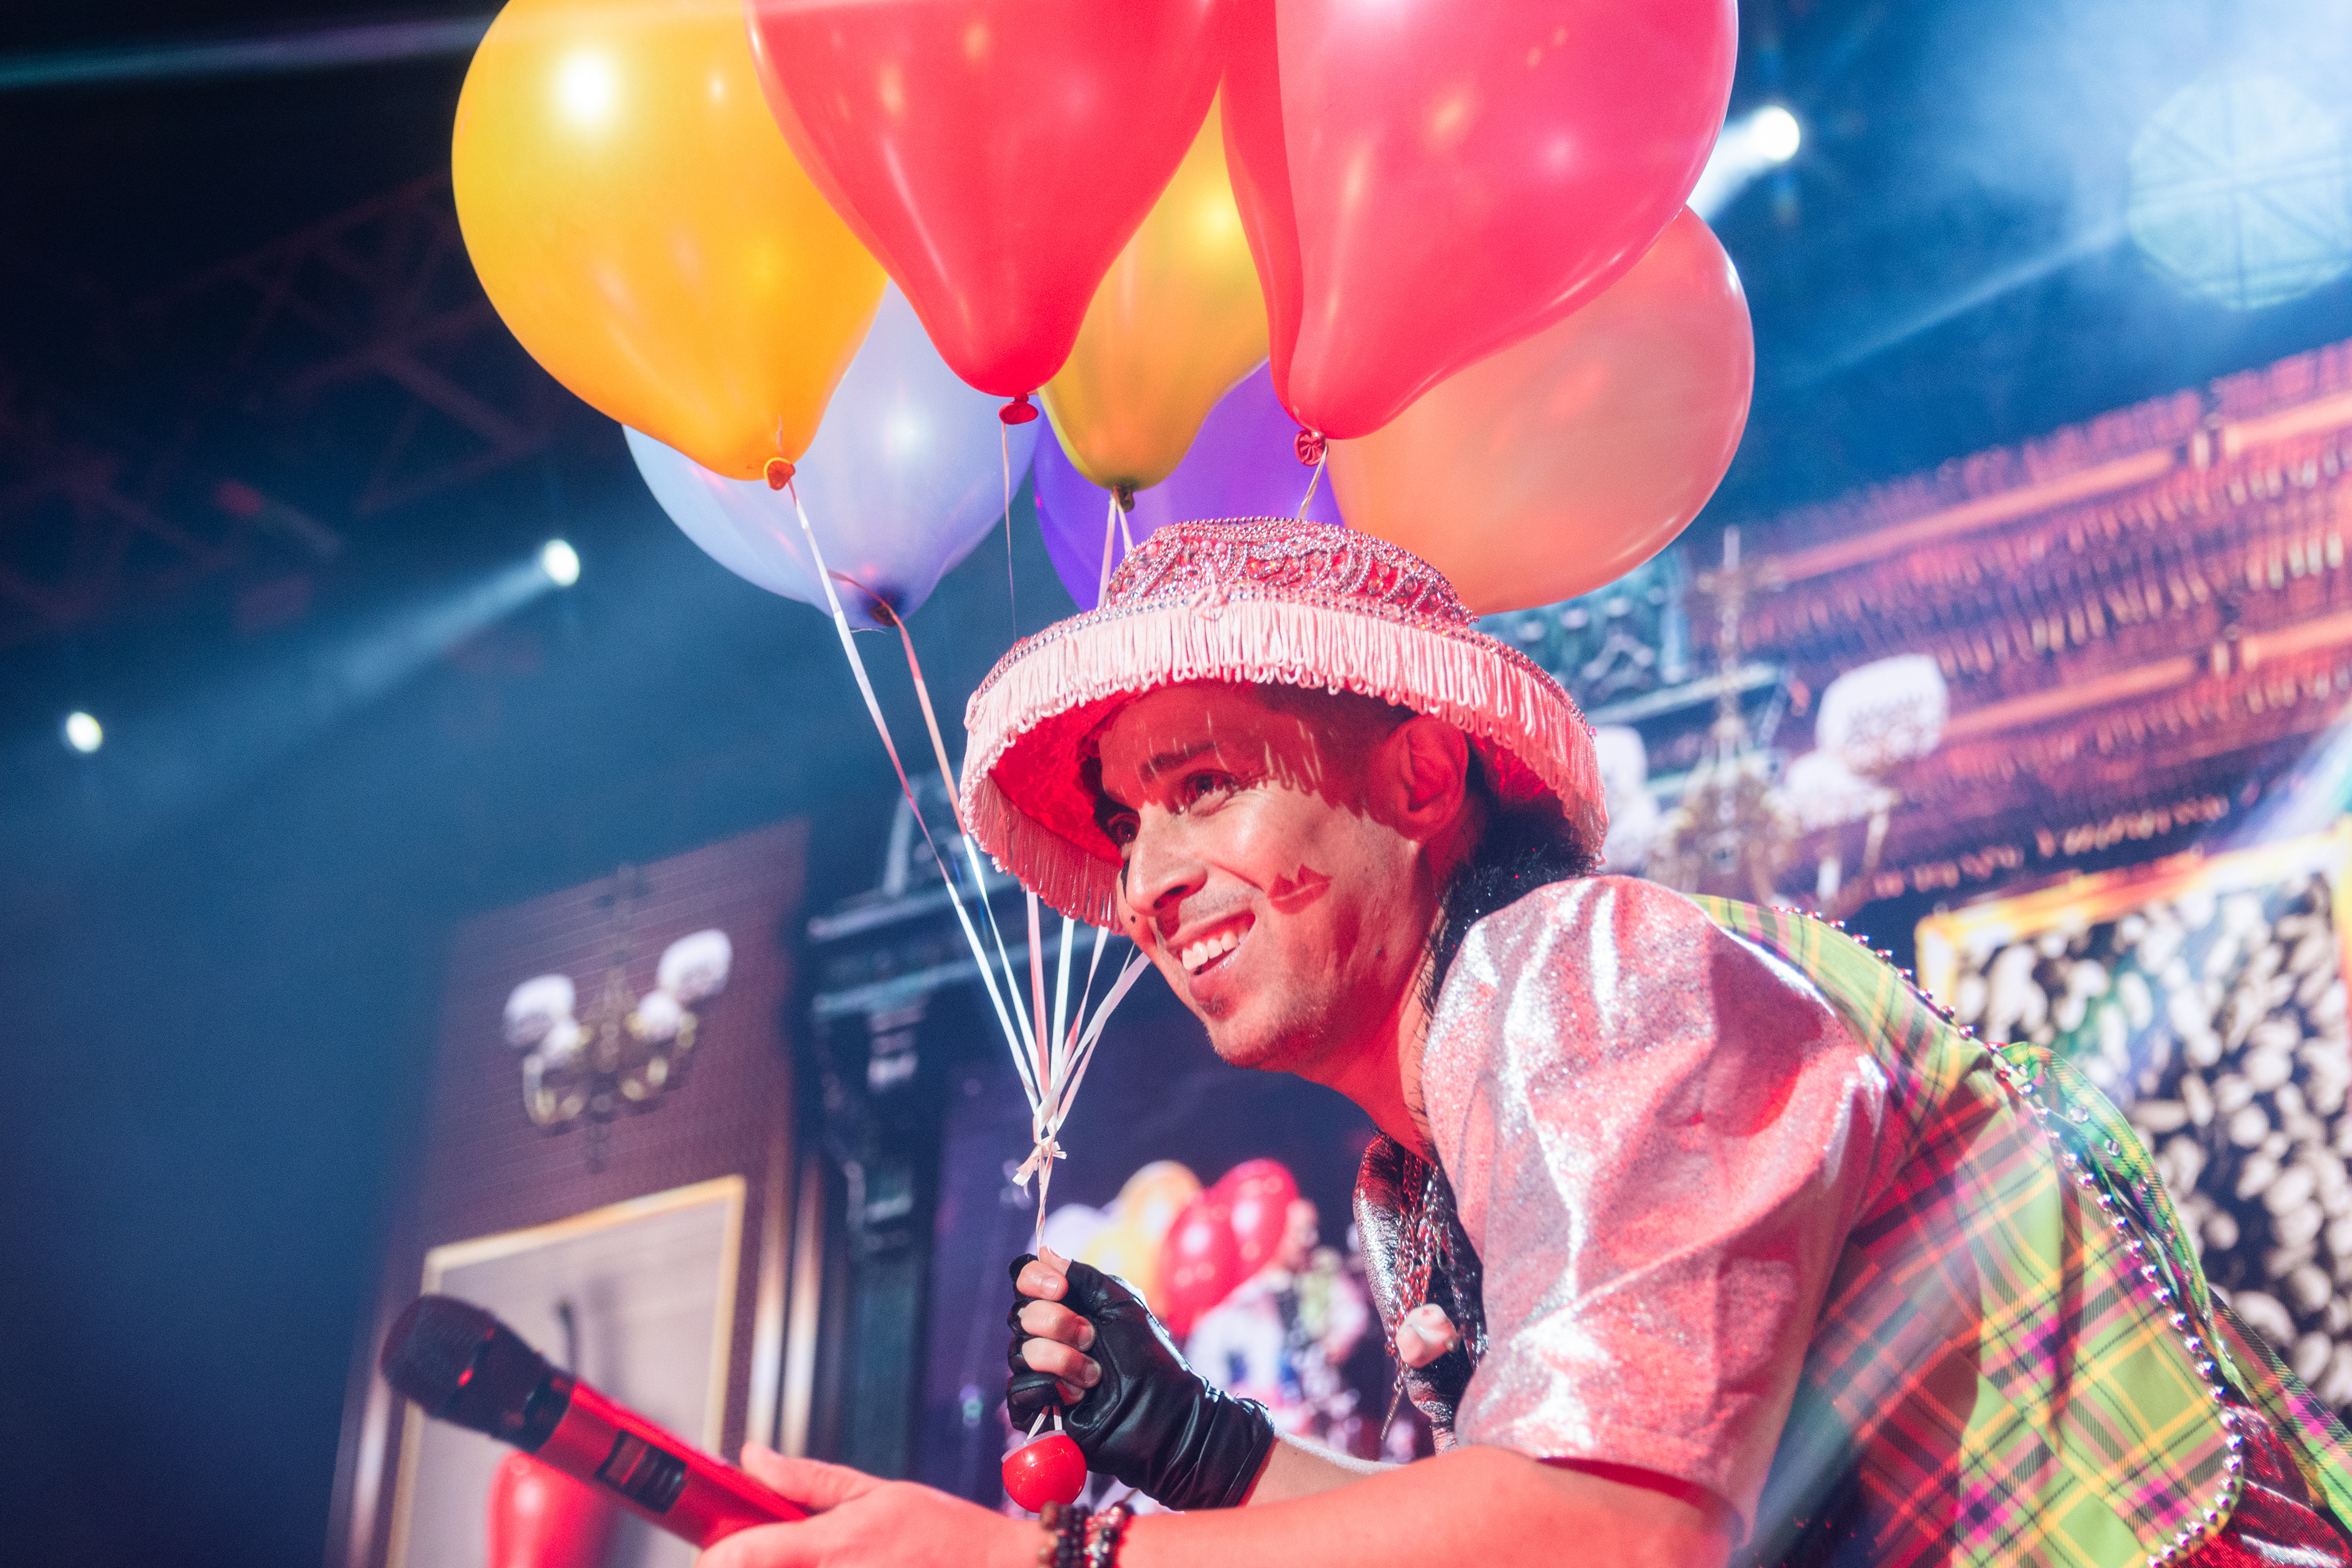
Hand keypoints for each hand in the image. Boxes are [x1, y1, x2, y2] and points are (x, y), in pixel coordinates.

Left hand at [700, 1447, 1031, 1567]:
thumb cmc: (942, 1532)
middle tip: (758, 1555)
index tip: (710, 1550)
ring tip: (800, 1559)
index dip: (715, 1555)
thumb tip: (754, 1456)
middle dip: (746, 1565)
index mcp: (834, 1544)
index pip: (746, 1554)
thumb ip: (807, 1480)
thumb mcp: (875, 1492)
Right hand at [1005, 1250, 1275, 1509]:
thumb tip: (1044, 1253)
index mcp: (1067, 1307)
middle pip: (1018, 1314)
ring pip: (1019, 1352)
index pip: (1024, 1280)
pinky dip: (1049, 1389)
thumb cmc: (1150, 1358)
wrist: (1163, 1414)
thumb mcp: (1121, 1305)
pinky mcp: (1038, 1409)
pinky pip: (1018, 1390)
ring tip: (1095, 1375)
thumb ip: (1082, 1277)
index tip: (1060, 1289)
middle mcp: (1048, 1336)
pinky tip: (1077, 1396)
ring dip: (1061, 1360)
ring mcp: (1042, 1373)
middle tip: (1092, 1337)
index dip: (1033, 1279)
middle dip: (1057, 1323)